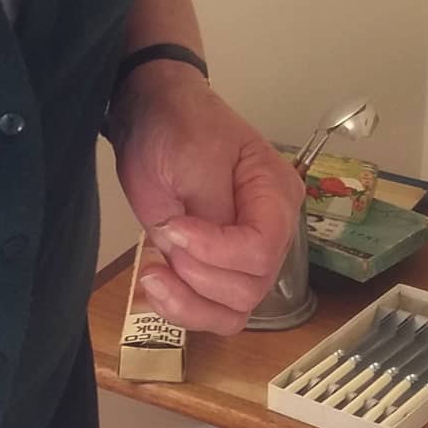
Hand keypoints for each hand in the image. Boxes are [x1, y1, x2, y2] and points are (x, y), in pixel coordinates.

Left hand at [110, 65, 302, 332]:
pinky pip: (212, 313)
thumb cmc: (177, 125)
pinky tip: (156, 285)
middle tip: (164, 237)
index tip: (173, 226)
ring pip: (234, 312)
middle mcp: (271, 233)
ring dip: (188, 302)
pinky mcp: (214, 270)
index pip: (261, 250)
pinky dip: (182, 310)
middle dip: (198, 275)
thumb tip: (204, 254)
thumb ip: (209, 208)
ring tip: (153, 271)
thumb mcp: (195, 157)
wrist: (151, 114)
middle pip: (250, 289)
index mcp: (276, 196)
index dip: (215, 251)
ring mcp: (242, 257)